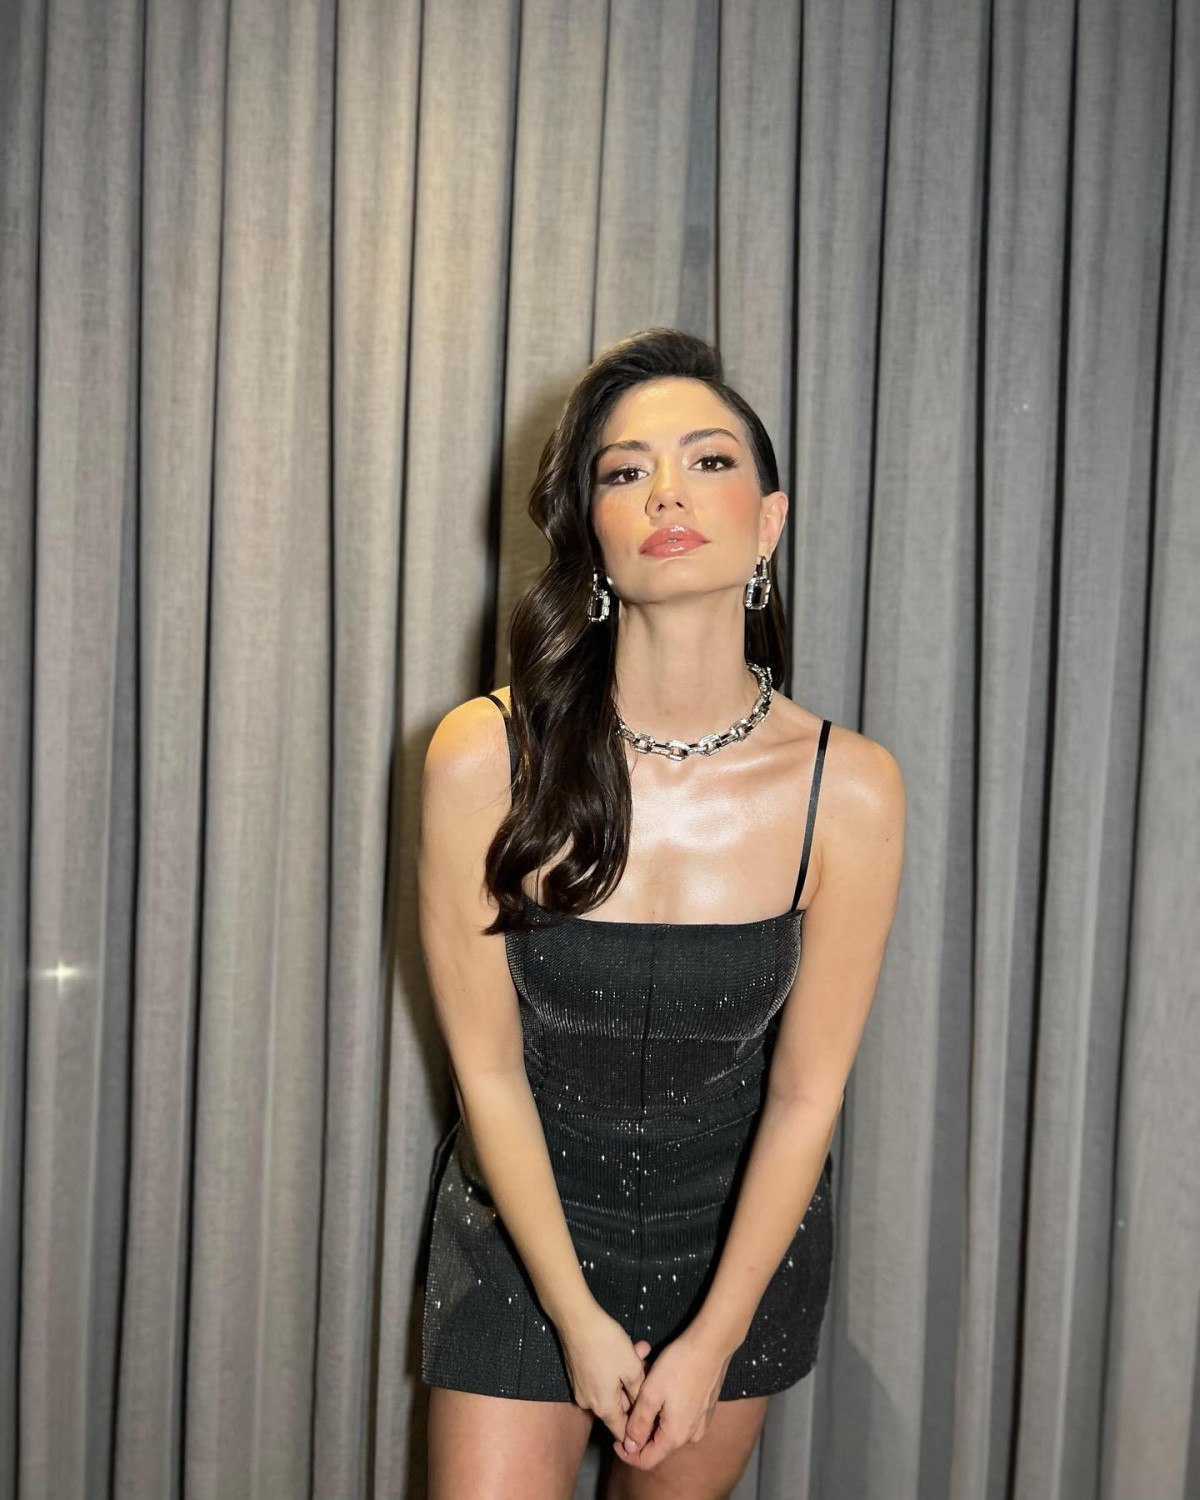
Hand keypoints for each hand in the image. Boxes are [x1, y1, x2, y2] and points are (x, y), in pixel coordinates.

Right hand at [557, 1301, 652, 1442]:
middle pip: (618, 1406)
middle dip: (635, 1388)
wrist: (576, 1320)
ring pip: (611, 1387)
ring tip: (640, 1350)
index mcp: (603, 1408)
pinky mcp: (577, 1373)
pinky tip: (624, 1347)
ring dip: (626, 1373)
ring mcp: (581, 1388)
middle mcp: (589, 1403)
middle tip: (648, 1366)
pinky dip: (613, 1367)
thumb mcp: (632, 1368)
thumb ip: (639, 1393)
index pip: (622, 1431)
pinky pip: (600, 1377)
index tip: (652, 1416)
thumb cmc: (607, 1345)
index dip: (638, 1429)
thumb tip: (641, 1409)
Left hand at [611, 1326, 733, 1470]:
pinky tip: (660, 1384)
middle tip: (629, 1400)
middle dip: (639, 1425)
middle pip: (656, 1443)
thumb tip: (630, 1448)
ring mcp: (700, 1424)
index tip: (615, 1438)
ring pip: (666, 1427)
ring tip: (644, 1385)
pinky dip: (665, 1406)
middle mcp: (690, 1436)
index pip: (646, 1460)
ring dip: (652, 1412)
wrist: (711, 1345)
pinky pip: (679, 1417)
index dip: (627, 1453)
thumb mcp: (650, 1393)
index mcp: (675, 1436)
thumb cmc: (678, 1366)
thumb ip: (638, 1424)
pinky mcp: (704, 1411)